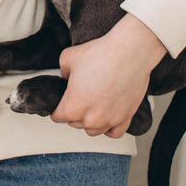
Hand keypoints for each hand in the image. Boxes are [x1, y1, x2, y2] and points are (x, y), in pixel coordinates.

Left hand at [51, 14, 167, 137]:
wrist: (129, 53)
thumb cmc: (101, 55)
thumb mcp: (67, 58)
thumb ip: (62, 73)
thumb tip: (66, 78)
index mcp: (73, 106)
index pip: (57, 117)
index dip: (57, 109)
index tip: (59, 104)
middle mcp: (91, 118)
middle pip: (75, 123)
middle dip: (73, 113)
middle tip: (78, 98)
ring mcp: (109, 120)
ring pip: (93, 130)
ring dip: (90, 121)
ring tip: (91, 107)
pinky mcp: (126, 118)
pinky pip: (114, 133)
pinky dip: (109, 127)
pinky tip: (107, 117)